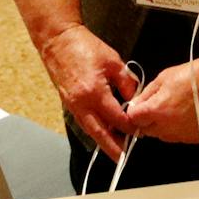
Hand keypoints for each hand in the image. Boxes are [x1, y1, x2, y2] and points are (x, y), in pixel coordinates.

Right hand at [38, 25, 138, 160]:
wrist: (58, 40)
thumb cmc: (84, 46)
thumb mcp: (113, 61)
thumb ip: (127, 82)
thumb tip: (134, 99)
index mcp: (95, 92)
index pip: (117, 118)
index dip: (130, 126)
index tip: (140, 129)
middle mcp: (82, 102)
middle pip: (100, 133)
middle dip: (113, 147)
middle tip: (123, 158)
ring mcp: (73, 104)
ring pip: (90, 130)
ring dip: (103, 140)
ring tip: (115, 149)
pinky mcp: (68, 102)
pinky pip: (83, 121)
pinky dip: (93, 129)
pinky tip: (102, 131)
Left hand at [125, 53, 198, 144]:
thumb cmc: (192, 75)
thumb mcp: (163, 78)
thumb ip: (146, 95)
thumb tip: (135, 106)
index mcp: (158, 110)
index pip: (134, 120)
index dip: (134, 112)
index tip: (138, 107)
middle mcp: (169, 128)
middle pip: (146, 131)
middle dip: (146, 120)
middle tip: (156, 106)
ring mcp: (184, 136)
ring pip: (162, 136)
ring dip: (161, 126)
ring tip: (173, 108)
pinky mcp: (196, 139)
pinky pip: (179, 137)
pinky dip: (178, 129)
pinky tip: (186, 115)